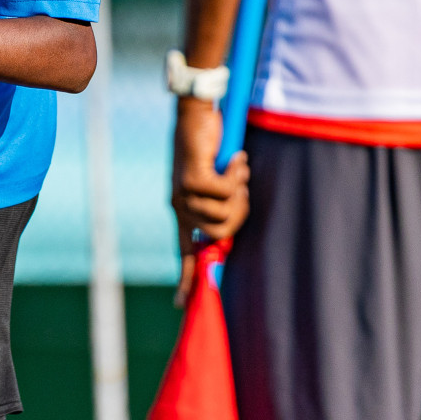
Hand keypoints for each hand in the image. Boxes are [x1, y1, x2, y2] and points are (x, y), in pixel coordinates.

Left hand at [171, 95, 248, 305]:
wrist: (194, 115)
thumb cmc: (208, 146)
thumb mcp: (214, 180)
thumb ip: (219, 204)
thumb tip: (227, 231)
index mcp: (183, 209)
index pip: (183, 251)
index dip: (185, 278)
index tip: (181, 304)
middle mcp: (179, 204)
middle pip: (219, 235)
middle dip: (239, 215)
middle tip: (241, 188)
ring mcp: (183, 193)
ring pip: (224, 215)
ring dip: (239, 192)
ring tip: (235, 169)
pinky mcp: (192, 179)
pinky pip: (226, 192)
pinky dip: (237, 176)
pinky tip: (234, 159)